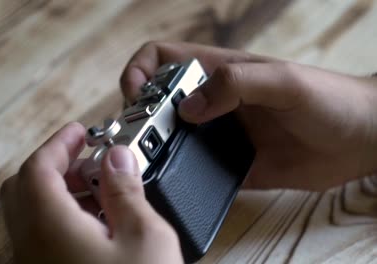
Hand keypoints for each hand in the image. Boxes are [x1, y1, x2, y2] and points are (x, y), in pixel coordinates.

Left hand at [0, 122, 182, 263]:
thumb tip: (118, 158)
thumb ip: (127, 190)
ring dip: (62, 191)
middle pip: (26, 188)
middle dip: (58, 166)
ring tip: (102, 192)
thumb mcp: (145, 237)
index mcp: (50, 228)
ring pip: (33, 212)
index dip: (58, 143)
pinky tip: (100, 224)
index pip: (38, 168)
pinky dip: (64, 216)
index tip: (79, 131)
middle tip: (91, 162)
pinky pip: (43, 235)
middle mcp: (32, 246)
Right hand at [121, 41, 376, 190]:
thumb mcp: (284, 81)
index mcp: (218, 72)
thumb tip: (188, 108)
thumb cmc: (330, 99)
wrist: (358, 141)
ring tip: (149, 161)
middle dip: (138, 115)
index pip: (163, 59)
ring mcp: (218, 135)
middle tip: (139, 137)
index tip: (136, 97)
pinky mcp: (229, 166)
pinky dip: (179, 175)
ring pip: (170, 137)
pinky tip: (177, 182)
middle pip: (157, 101)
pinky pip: (194, 170)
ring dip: (153, 148)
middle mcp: (211, 103)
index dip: (140, 71)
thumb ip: (236, 85)